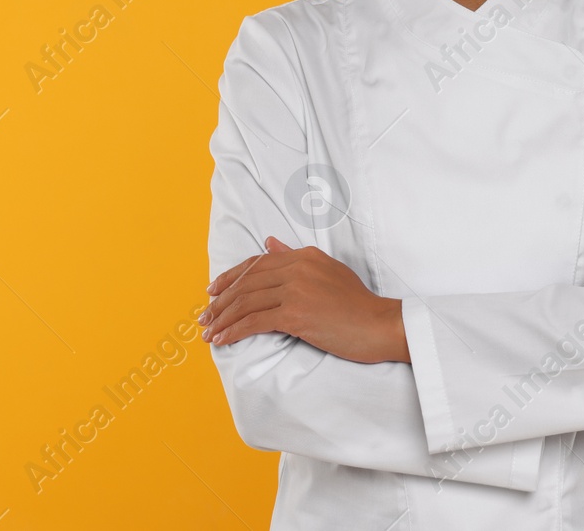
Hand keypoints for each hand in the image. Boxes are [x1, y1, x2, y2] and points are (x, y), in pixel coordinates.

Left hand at [201, 237, 409, 363]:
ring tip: (209, 331)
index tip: (213, 291)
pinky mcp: (296, 314)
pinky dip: (234, 331)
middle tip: (205, 316)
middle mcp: (298, 268)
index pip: (256, 264)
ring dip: (223, 318)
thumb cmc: (357, 304)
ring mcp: (296, 290)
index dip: (231, 277)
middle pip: (247, 282)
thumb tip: (270, 244)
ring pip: (246, 302)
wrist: (379, 325)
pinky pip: (254, 321)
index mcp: (304, 256)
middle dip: (221, 300)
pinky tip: (223, 340)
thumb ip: (296, 257)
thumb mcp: (328, 271)